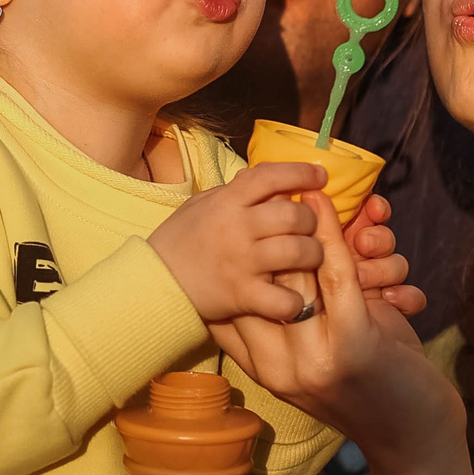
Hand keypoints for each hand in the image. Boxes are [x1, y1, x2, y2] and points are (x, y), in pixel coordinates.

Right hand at [148, 163, 327, 322]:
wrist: (153, 281)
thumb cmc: (179, 241)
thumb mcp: (201, 204)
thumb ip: (234, 192)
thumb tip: (265, 178)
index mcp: (227, 201)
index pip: (270, 176)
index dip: (301, 172)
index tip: (320, 176)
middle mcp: (237, 228)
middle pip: (294, 214)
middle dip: (312, 220)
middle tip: (310, 227)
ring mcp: (241, 263)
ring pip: (298, 252)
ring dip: (313, 255)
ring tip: (311, 258)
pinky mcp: (242, 296)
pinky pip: (283, 299)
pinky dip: (295, 301)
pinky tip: (294, 299)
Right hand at [208, 193, 461, 450]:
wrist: (416, 438)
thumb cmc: (372, 391)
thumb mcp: (316, 360)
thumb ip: (289, 326)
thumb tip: (269, 273)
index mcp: (263, 369)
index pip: (224, 311)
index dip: (230, 263)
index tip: (238, 223)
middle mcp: (278, 366)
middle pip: (255, 284)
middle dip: (265, 236)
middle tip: (270, 198)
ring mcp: (311, 358)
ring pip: (293, 274)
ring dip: (302, 228)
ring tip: (300, 193)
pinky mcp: (351, 344)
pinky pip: (333, 274)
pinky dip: (331, 234)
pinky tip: (325, 204)